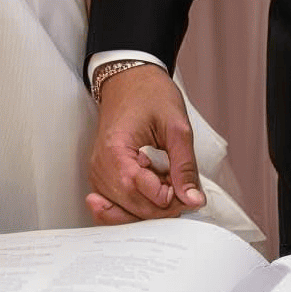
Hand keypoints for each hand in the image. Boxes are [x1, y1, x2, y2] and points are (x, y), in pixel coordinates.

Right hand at [86, 63, 205, 222]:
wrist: (128, 79)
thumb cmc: (148, 94)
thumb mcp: (177, 127)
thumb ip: (185, 167)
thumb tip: (193, 199)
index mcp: (115, 152)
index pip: (143, 195)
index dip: (171, 196)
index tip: (185, 183)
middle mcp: (100, 167)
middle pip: (134, 208)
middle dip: (163, 205)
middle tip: (180, 183)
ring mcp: (98, 175)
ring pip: (125, 212)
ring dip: (151, 205)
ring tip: (164, 180)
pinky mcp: (102, 177)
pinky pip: (117, 205)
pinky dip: (138, 204)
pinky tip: (151, 187)